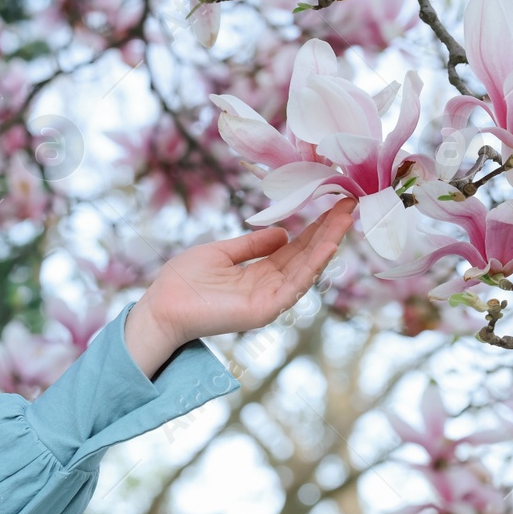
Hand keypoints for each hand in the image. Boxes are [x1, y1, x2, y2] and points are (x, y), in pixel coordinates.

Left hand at [127, 197, 357, 368]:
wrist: (161, 305)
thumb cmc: (183, 281)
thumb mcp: (221, 252)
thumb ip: (252, 245)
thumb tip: (283, 232)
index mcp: (258, 273)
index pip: (294, 248)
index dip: (314, 228)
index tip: (333, 205)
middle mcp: (269, 287)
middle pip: (306, 256)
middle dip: (329, 230)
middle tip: (351, 204)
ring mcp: (269, 300)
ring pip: (307, 269)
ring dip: (328, 243)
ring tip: (347, 217)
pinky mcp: (265, 309)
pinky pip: (295, 285)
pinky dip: (313, 264)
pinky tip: (328, 244)